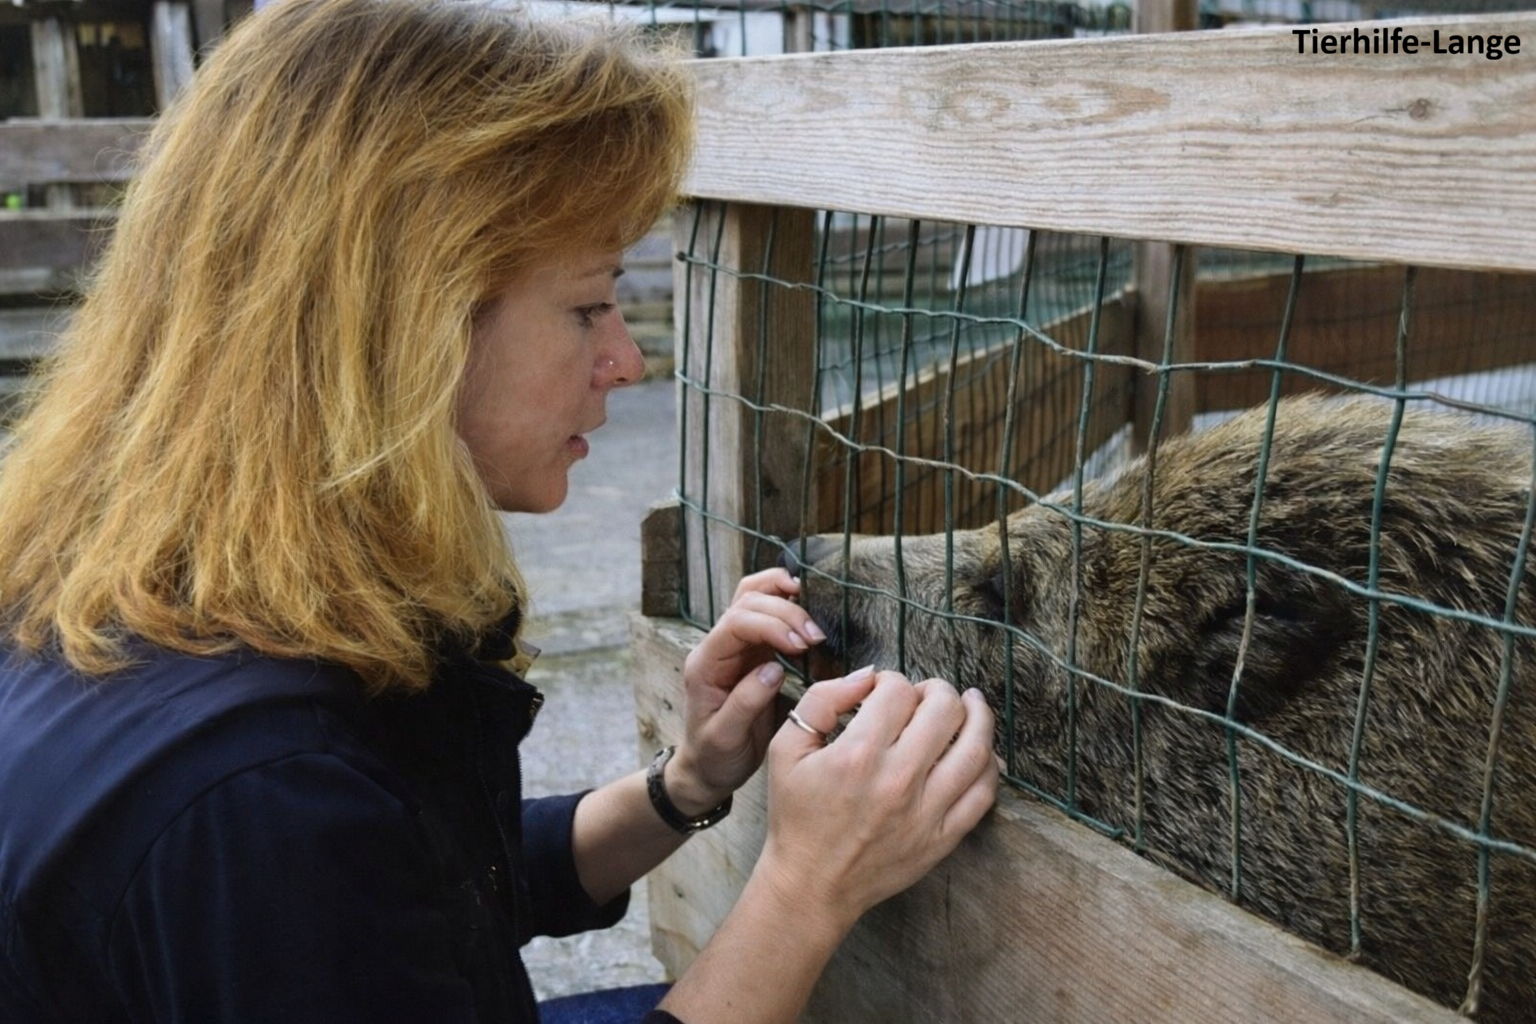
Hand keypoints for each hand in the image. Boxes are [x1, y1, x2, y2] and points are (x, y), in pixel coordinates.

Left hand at [670, 568, 825, 814]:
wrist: (708, 768)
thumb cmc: (714, 756)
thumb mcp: (725, 738)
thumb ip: (746, 702)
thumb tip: (773, 670)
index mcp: (705, 664)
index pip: (736, 623)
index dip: (772, 625)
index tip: (801, 646)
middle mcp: (717, 646)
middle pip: (748, 601)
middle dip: (786, 612)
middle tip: (817, 638)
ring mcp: (734, 644)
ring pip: (754, 596)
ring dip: (786, 598)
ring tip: (815, 619)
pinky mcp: (752, 649)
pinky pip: (765, 610)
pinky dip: (786, 601)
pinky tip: (807, 607)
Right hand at [755, 668, 998, 933]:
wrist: (812, 885)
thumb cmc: (796, 815)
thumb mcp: (785, 749)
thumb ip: (822, 700)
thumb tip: (868, 676)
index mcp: (856, 755)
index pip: (897, 690)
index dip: (891, 679)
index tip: (883, 691)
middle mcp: (897, 780)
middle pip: (945, 709)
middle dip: (936, 689)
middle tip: (926, 694)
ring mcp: (926, 812)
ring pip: (976, 747)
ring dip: (977, 715)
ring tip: (970, 704)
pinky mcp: (943, 837)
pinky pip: (984, 793)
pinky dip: (989, 764)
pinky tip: (980, 750)